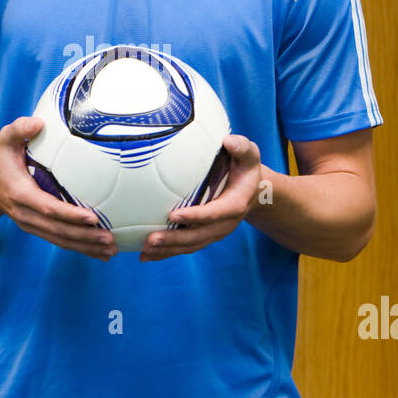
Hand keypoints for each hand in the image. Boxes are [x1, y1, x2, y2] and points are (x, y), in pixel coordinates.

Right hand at [0, 116, 116, 260]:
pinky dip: (82, 249)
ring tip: (111, 249)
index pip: (48, 208)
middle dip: (84, 237)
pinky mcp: (38, 230)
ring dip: (86, 247)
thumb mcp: (5, 140)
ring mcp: (32, 225)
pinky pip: (61, 242)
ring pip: (61, 241)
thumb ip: (19, 129)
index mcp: (20, 194)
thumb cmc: (3, 159)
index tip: (92, 217)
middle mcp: (26, 215)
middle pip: (58, 231)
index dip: (70, 215)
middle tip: (110, 239)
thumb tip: (38, 124)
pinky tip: (101, 254)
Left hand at [140, 134, 260, 261]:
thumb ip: (241, 147)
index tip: (173, 214)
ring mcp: (215, 232)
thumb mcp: (250, 154)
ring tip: (145, 251)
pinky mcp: (205, 236)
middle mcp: (226, 224)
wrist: (252, 189)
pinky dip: (166, 253)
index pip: (215, 213)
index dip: (195, 216)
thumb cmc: (245, 167)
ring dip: (167, 250)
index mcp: (235, 204)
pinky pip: (186, 248)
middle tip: (151, 239)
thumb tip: (228, 141)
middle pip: (199, 236)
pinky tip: (146, 256)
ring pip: (191, 246)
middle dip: (174, 240)